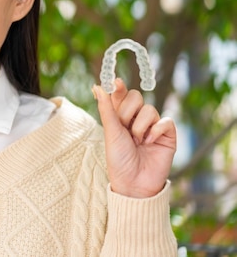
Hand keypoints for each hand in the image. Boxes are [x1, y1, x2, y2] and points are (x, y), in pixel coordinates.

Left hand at [93, 78, 176, 197]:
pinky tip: (150, 143)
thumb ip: (106, 108)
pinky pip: (165, 120)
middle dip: (127, 111)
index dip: (118, 87)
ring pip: (149, 109)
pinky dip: (155, 131)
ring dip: (140, 126)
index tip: (115, 81)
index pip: (120, 95)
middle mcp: (137, 119)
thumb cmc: (118, 158)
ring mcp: (153, 126)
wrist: (134, 182)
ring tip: (137, 142)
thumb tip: (97, 86)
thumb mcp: (111, 131)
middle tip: (124, 128)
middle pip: (135, 96)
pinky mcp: (167, 135)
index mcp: (120, 117)